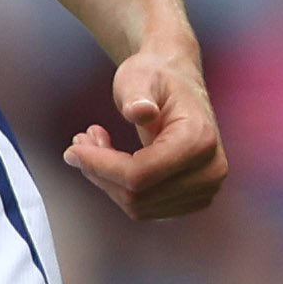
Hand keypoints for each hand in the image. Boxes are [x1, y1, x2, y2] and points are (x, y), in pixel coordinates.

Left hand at [62, 45, 226, 219]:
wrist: (177, 82)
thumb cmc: (156, 76)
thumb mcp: (140, 76)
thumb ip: (138, 94)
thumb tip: (140, 112)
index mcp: (200, 141)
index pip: (140, 174)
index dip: (100, 166)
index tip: (73, 149)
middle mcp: (210, 172)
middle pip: (138, 196)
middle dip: (100, 172)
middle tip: (79, 142)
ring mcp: (205, 190)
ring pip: (139, 207)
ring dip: (107, 180)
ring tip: (92, 144)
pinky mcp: (192, 200)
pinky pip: (146, 207)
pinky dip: (120, 187)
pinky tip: (109, 158)